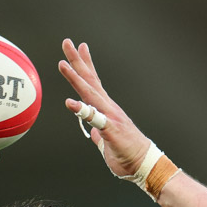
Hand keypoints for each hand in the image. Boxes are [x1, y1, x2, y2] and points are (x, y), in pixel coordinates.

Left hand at [58, 39, 151, 176]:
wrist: (144, 164)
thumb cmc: (126, 154)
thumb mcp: (106, 143)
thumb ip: (99, 135)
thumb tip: (93, 133)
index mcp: (106, 109)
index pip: (93, 82)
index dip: (85, 65)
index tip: (79, 47)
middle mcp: (108, 107)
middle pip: (90, 80)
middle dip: (77, 61)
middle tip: (67, 42)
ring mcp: (110, 116)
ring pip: (90, 93)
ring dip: (76, 78)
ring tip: (63, 64)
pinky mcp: (111, 129)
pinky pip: (94, 118)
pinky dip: (81, 109)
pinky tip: (69, 102)